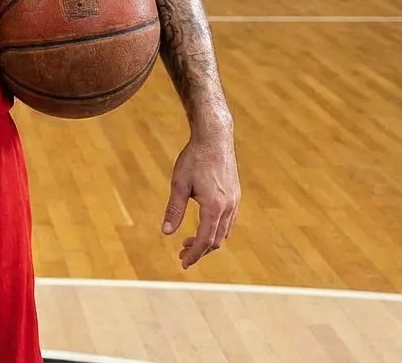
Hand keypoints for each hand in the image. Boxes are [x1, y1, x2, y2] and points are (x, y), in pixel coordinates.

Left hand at [161, 128, 239, 269]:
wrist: (214, 137)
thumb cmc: (194, 158)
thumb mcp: (179, 183)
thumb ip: (174, 209)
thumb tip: (166, 232)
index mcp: (214, 207)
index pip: (205, 240)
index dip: (194, 255)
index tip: (183, 263)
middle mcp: (228, 207)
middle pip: (216, 240)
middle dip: (200, 250)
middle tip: (182, 254)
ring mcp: (235, 201)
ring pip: (224, 231)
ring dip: (208, 240)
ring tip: (189, 242)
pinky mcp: (235, 194)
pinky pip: (228, 220)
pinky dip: (216, 229)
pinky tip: (204, 225)